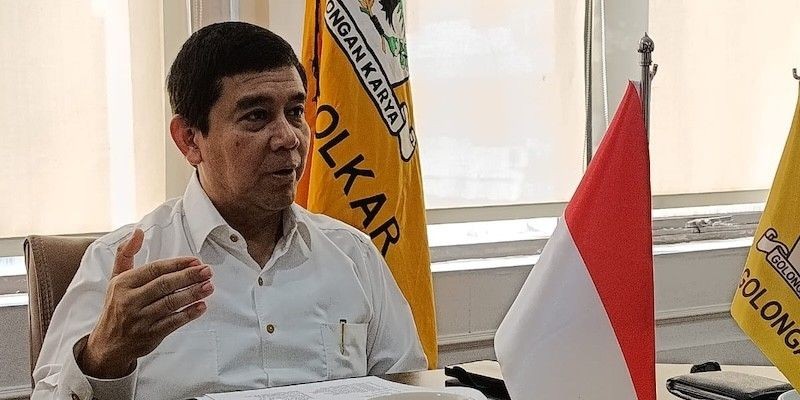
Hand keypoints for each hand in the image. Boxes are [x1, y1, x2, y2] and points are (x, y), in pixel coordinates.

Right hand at [77, 228, 213, 377]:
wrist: (107, 344)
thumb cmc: (117, 306)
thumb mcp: (116, 278)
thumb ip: (126, 254)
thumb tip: (137, 231)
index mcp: (123, 284)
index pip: (155, 269)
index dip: (177, 264)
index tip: (195, 260)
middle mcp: (130, 301)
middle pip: (165, 285)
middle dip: (189, 276)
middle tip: (208, 271)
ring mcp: (140, 319)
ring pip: (171, 303)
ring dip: (193, 294)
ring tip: (209, 286)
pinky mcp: (149, 335)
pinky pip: (173, 323)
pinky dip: (188, 314)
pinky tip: (202, 306)